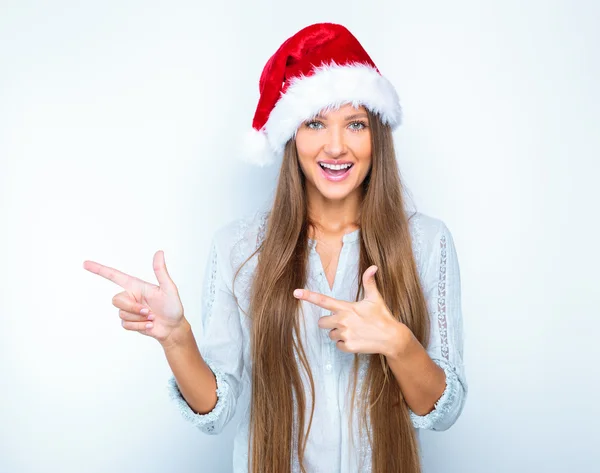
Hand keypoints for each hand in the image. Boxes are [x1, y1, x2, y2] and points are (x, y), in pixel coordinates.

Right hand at [83, 250, 185, 345]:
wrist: (173, 327)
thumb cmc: (173, 306)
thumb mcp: (169, 288)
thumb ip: (161, 272)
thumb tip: (159, 252)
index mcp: (137, 286)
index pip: (114, 276)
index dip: (99, 269)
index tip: (85, 263)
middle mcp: (130, 296)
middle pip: (116, 300)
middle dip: (132, 308)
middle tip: (149, 312)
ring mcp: (128, 310)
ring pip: (122, 314)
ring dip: (139, 318)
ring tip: (152, 317)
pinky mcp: (129, 322)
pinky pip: (125, 325)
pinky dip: (139, 326)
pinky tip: (150, 325)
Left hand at [293, 265, 411, 355]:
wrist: (392, 338)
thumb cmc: (382, 316)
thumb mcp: (375, 298)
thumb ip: (369, 282)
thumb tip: (373, 266)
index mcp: (346, 307)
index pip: (323, 300)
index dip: (308, 296)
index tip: (296, 292)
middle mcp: (342, 321)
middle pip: (321, 322)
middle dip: (329, 322)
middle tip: (344, 321)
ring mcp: (344, 334)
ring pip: (330, 334)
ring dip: (338, 333)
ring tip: (354, 330)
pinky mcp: (348, 346)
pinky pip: (337, 345)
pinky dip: (344, 344)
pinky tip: (356, 340)